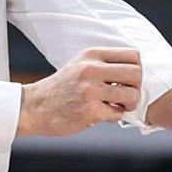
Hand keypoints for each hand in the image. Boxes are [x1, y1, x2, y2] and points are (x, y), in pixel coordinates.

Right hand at [16, 47, 141, 136]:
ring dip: (128, 104)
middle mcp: (91, 69)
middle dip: (136, 87)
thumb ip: (103, 63)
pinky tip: (103, 114)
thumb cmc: (61, 88)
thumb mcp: (80, 64)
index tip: (127, 79)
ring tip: (117, 106)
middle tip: (125, 95)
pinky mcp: (90, 110)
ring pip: (132, 95)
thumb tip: (134, 70)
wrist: (34, 106)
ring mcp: (91, 90)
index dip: (136, 69)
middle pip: (137, 73)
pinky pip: (118, 114)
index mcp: (92, 55)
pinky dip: (114, 116)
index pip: (132, 55)